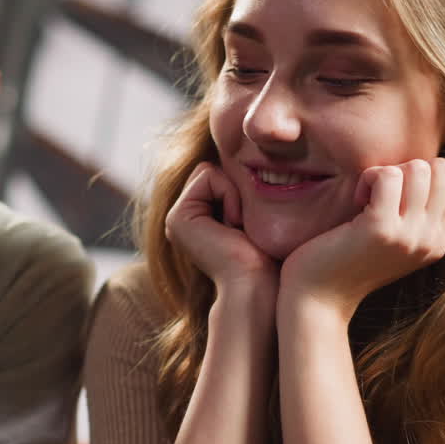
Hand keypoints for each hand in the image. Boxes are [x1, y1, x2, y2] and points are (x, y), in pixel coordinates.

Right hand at [164, 162, 276, 294]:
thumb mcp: (258, 216)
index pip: (218, 172)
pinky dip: (230, 196)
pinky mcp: (177, 217)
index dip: (241, 188)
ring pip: (209, 170)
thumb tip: (258, 158)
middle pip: (211, 169)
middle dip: (236, 189)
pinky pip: (208, 176)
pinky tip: (234, 226)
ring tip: (240, 228)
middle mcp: (182, 218)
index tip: (251, 223)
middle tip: (245, 226)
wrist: (258, 285)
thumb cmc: (268, 256)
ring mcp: (176, 219)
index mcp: (197, 218)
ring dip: (235, 194)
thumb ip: (245, 191)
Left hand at [279, 158, 444, 320]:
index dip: (425, 174)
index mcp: (439, 241)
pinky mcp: (381, 228)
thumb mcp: (395, 240)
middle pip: (441, 169)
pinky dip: (367, 177)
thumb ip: (417, 213)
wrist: (319, 298)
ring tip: (366, 198)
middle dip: (406, 169)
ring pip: (418, 167)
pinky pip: (387, 174)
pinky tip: (356, 200)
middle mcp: (431, 240)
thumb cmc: (349, 261)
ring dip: (385, 172)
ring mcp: (409, 235)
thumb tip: (427, 165)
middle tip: (379, 194)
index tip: (396, 195)